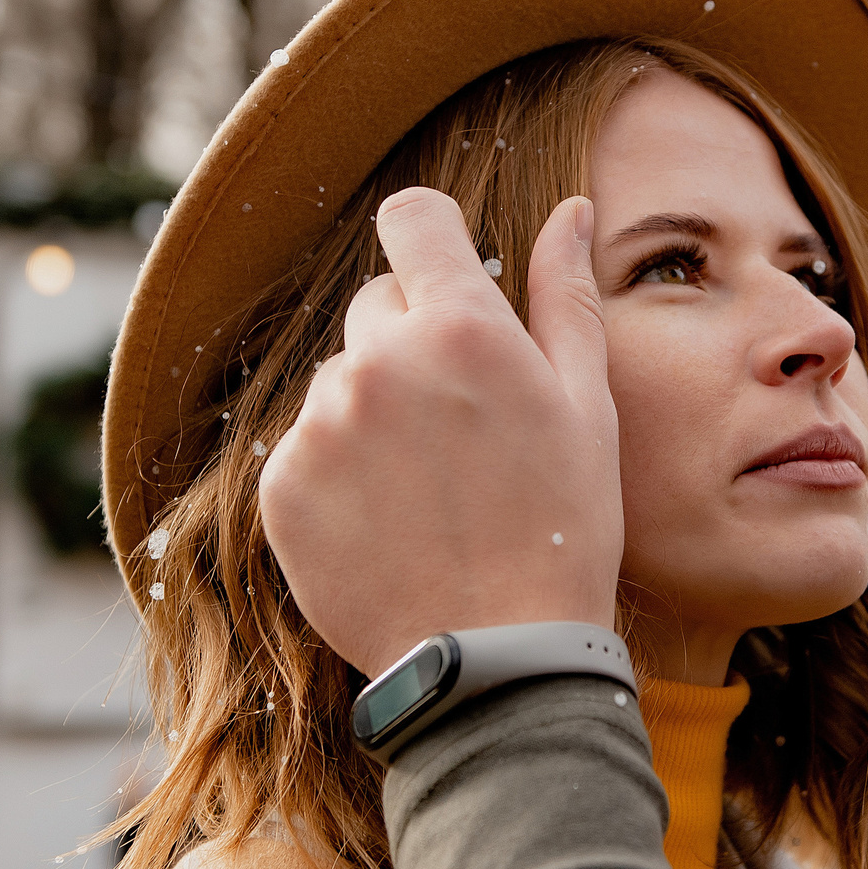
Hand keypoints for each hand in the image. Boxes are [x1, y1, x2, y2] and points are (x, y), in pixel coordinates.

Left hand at [259, 188, 622, 678]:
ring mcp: (320, 427)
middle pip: (376, 306)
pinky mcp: (281, 487)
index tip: (446, 273)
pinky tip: (391, 521)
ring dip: (374, 412)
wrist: (498, 658)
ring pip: (340, 381)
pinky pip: (305, 447)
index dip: (430, 239)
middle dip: (412, 342)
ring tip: (429, 488)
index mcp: (460, 329)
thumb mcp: (587, 405)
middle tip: (461, 425)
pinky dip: (339, 473)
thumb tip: (569, 210)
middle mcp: (377, 363)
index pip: (412, 219)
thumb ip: (564, 296)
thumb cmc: (563, 527)